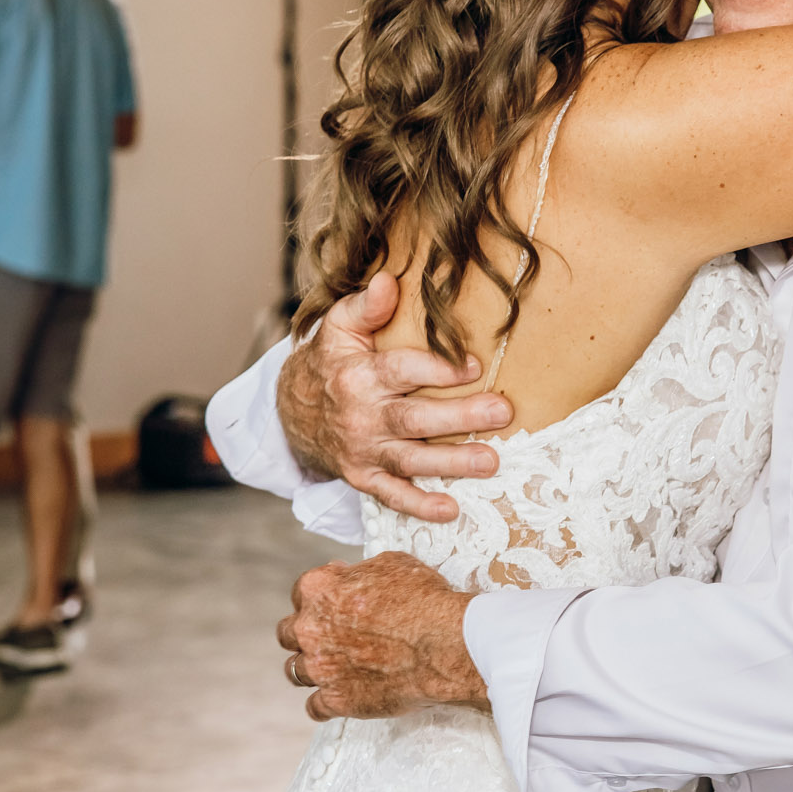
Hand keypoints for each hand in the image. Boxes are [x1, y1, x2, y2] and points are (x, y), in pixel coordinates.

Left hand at [276, 553, 486, 720]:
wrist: (446, 645)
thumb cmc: (425, 601)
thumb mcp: (393, 564)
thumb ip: (361, 573)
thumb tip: (354, 577)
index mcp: (319, 589)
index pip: (301, 592)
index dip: (322, 597)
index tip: (337, 602)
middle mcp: (311, 628)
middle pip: (287, 633)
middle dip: (306, 634)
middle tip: (329, 636)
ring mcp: (321, 667)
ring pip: (294, 671)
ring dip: (312, 668)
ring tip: (331, 669)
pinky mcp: (336, 700)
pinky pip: (314, 708)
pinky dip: (324, 705)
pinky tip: (337, 699)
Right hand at [277, 271, 512, 522]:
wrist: (292, 411)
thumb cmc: (330, 362)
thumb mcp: (339, 328)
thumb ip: (365, 307)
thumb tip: (388, 281)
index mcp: (358, 375)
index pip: (401, 371)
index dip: (437, 369)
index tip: (474, 366)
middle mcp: (361, 417)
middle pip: (413, 420)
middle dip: (459, 417)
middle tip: (501, 413)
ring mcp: (363, 451)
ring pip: (410, 460)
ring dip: (451, 464)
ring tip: (491, 462)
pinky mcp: (363, 478)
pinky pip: (392, 496)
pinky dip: (419, 506)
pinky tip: (450, 510)